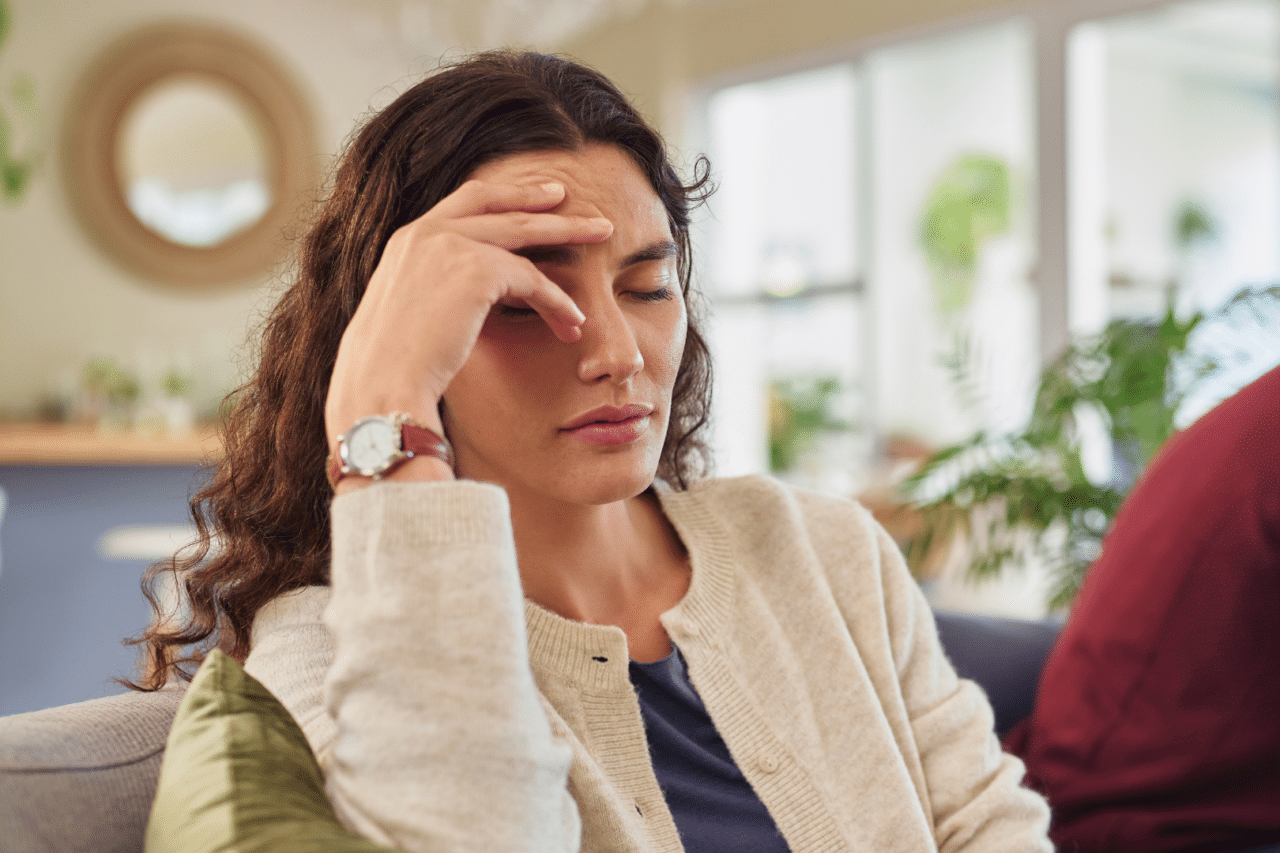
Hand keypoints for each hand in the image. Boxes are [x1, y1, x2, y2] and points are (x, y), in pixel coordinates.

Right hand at [325, 179, 612, 482]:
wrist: (380, 388)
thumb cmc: (390, 372)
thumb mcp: (408, 319)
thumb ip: (433, 296)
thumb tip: (458, 306)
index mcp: (406, 241)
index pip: (463, 203)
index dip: (502, 197)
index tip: (532, 198)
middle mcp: (425, 233)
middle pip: (497, 203)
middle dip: (539, 198)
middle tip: (571, 197)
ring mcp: (449, 245)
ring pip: (524, 231)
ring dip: (568, 232)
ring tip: (603, 234)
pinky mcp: (476, 270)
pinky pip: (533, 279)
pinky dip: (558, 300)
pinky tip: (574, 321)